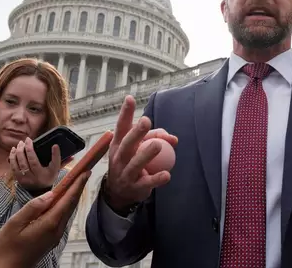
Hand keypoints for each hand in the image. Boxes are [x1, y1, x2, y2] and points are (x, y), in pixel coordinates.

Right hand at [0, 170, 89, 267]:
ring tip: (78, 182)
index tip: (85, 172)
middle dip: (79, 187)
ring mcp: (55, 235)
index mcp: (49, 223)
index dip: (77, 185)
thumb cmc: (7, 248)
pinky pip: (63, 217)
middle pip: (71, 205)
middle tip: (85, 172)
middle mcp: (57, 229)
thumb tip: (50, 194)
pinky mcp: (52, 238)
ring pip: (68, 211)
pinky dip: (67, 205)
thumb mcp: (14, 224)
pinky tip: (65, 199)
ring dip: (74, 196)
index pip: (67, 200)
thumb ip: (32, 207)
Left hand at [10, 137, 60, 190]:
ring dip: (19, 151)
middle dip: (28, 148)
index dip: (54, 154)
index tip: (55, 145)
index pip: (53, 163)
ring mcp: (26, 179)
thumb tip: (73, 156)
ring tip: (20, 143)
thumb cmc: (48, 177)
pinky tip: (14, 150)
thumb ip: (63, 162)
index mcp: (47, 175)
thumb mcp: (56, 171)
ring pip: (20, 162)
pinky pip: (13, 166)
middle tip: (27, 140)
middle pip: (31, 160)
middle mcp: (36, 177)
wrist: (37, 192)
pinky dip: (12, 157)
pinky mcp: (18, 178)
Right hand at [103, 95, 177, 211]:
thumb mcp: (138, 149)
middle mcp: (119, 158)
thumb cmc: (131, 162)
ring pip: (135, 163)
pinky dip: (157, 179)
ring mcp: (125, 173)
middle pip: (127, 144)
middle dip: (136, 132)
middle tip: (146, 120)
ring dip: (146, 154)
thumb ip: (155, 138)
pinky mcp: (135, 187)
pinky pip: (147, 183)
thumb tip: (174, 139)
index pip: (121, 127)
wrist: (120, 193)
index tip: (130, 98)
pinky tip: (167, 175)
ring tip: (158, 145)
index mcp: (118, 145)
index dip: (125, 113)